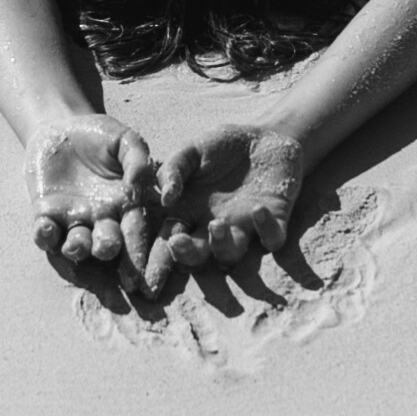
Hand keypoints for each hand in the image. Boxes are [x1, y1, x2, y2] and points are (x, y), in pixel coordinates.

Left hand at [26, 123, 156, 281]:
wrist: (61, 127)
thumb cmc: (100, 135)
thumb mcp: (124, 139)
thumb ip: (137, 157)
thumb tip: (140, 182)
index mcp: (125, 205)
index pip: (135, 231)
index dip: (139, 251)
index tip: (142, 270)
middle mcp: (100, 219)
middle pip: (107, 244)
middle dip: (108, 251)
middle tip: (107, 250)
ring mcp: (72, 219)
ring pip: (76, 244)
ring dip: (77, 248)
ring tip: (77, 243)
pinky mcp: (46, 215)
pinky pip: (45, 234)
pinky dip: (45, 236)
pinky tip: (46, 227)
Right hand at [144, 126, 304, 288]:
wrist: (263, 138)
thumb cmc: (221, 147)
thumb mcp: (191, 151)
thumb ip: (173, 170)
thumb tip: (166, 198)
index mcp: (189, 213)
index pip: (166, 242)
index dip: (155, 260)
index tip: (142, 277)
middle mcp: (213, 228)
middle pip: (196, 256)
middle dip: (185, 255)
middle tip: (177, 244)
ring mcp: (244, 228)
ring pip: (231, 253)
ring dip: (222, 245)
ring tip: (217, 224)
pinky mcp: (274, 222)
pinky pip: (272, 237)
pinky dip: (267, 229)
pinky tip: (258, 209)